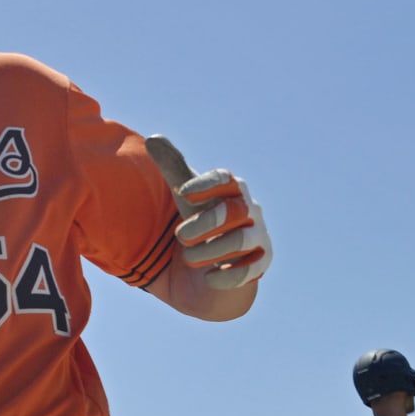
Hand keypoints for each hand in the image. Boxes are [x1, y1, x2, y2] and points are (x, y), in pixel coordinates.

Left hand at [145, 136, 271, 288]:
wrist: (208, 267)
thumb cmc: (200, 224)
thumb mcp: (185, 197)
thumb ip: (173, 169)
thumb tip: (153, 138)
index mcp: (232, 191)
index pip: (227, 179)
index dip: (206, 184)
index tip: (182, 193)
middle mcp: (250, 211)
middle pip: (235, 210)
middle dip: (205, 223)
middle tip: (180, 236)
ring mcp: (259, 237)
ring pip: (241, 240)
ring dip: (210, 250)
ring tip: (189, 258)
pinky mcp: (261, 264)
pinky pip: (250, 271)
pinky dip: (227, 276)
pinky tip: (210, 277)